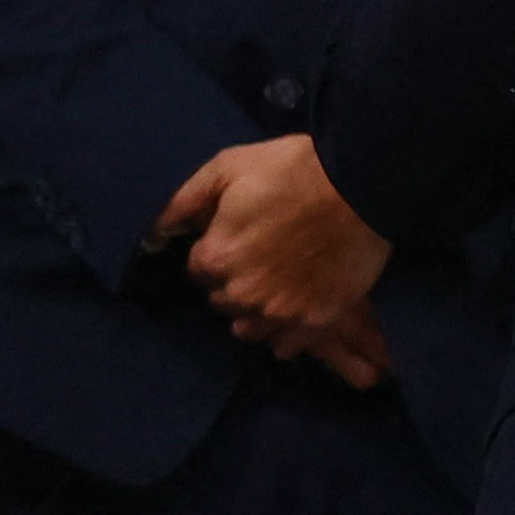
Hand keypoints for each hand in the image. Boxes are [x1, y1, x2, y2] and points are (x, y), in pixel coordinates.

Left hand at [153, 132, 392, 373]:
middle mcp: (241, 295)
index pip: (197, 269)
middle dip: (233, 281)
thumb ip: (184, 201)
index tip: (235, 237)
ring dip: (254, 310)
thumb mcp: (227, 168)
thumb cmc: (291, 170)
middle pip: (222, 299)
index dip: (214, 251)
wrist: (361, 185)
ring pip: (249, 328)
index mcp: (215, 258)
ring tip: (276, 285)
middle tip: (260, 257)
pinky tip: (293, 308)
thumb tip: (153, 230)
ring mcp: (279, 314)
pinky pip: (285, 346)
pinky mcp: (315, 323)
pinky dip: (284, 332)